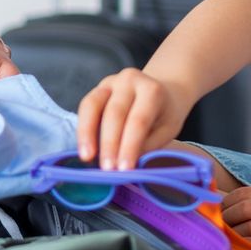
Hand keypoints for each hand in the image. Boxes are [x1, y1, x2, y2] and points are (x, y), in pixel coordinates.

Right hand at [75, 67, 190, 169]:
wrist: (162, 91)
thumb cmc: (165, 114)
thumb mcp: (167, 130)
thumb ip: (148, 144)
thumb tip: (126, 165)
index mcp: (152, 90)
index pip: (139, 120)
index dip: (130, 145)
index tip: (125, 169)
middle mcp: (129, 80)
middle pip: (115, 113)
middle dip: (109, 143)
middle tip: (107, 169)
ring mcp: (110, 82)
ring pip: (92, 105)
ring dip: (87, 134)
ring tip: (87, 157)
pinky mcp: (97, 89)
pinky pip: (85, 107)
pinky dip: (83, 128)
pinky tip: (84, 148)